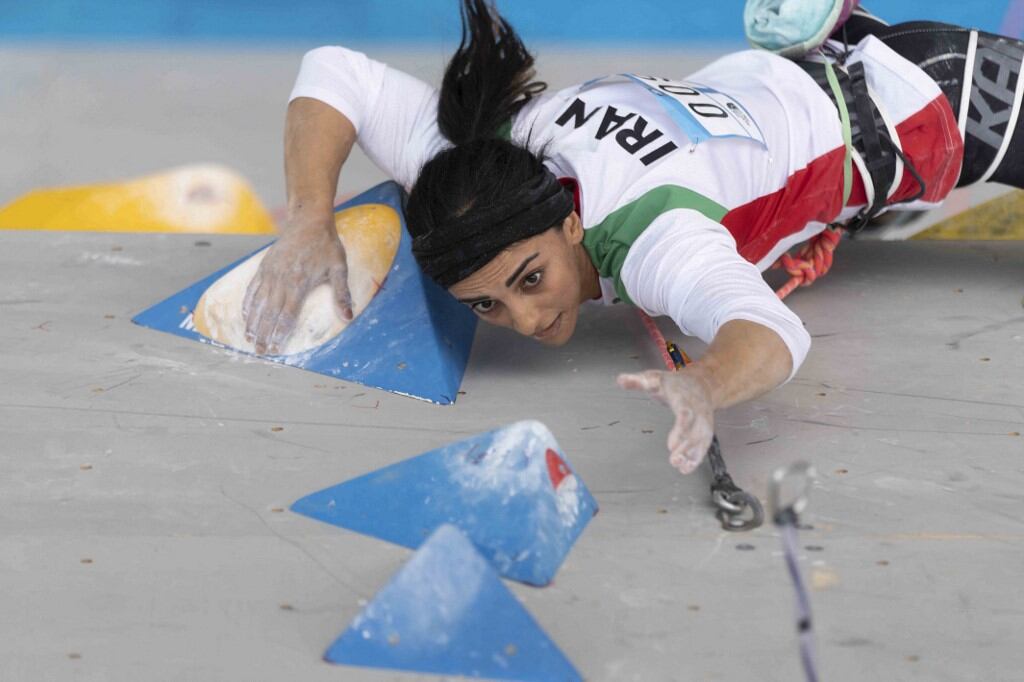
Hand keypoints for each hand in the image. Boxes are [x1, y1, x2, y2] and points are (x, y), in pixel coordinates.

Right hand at [243, 214, 352, 353]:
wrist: (309, 220)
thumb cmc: (327, 245)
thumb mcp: (339, 268)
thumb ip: (342, 293)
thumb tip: (348, 317)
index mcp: (299, 283)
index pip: (287, 314)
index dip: (280, 332)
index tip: (275, 347)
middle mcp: (281, 279)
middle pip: (269, 312)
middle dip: (263, 333)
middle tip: (259, 351)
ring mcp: (270, 272)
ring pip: (258, 302)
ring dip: (252, 322)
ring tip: (248, 338)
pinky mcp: (264, 266)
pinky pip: (252, 288)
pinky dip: (247, 303)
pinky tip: (245, 315)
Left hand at [617, 369, 714, 473]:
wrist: (702, 384)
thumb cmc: (675, 384)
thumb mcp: (654, 378)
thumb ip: (638, 381)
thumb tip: (620, 380)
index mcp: (684, 398)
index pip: (685, 414)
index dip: (680, 430)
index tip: (671, 445)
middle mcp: (697, 411)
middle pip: (695, 431)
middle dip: (686, 447)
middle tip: (674, 460)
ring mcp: (703, 422)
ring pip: (701, 440)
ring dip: (692, 455)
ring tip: (680, 467)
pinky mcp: (705, 431)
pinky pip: (703, 446)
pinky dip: (696, 458)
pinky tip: (685, 469)